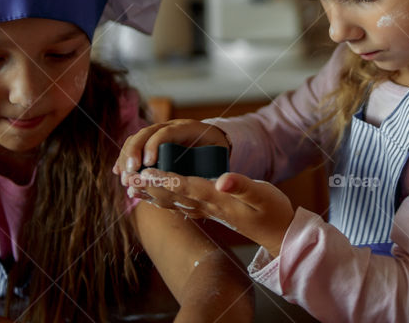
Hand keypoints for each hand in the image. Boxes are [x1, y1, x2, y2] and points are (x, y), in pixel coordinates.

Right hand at [113, 119, 229, 186]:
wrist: (210, 138)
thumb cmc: (216, 150)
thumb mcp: (220, 155)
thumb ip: (217, 165)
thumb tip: (220, 184)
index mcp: (188, 128)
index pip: (167, 132)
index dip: (155, 145)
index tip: (147, 163)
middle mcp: (170, 126)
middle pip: (146, 133)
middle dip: (135, 151)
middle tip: (130, 172)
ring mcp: (158, 132)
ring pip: (137, 138)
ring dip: (126, 156)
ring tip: (124, 177)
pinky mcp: (150, 141)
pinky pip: (134, 145)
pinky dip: (124, 158)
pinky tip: (118, 172)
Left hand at [127, 170, 294, 257]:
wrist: (280, 235)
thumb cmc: (273, 212)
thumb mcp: (262, 195)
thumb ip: (242, 186)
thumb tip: (221, 179)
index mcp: (217, 198)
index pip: (184, 186)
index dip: (162, 178)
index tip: (142, 173)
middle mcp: (209, 206)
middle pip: (173, 195)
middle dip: (149, 187)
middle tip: (127, 180)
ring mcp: (211, 212)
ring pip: (176, 202)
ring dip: (154, 195)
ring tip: (134, 190)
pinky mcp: (215, 213)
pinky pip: (185, 206)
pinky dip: (169, 201)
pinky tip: (161, 200)